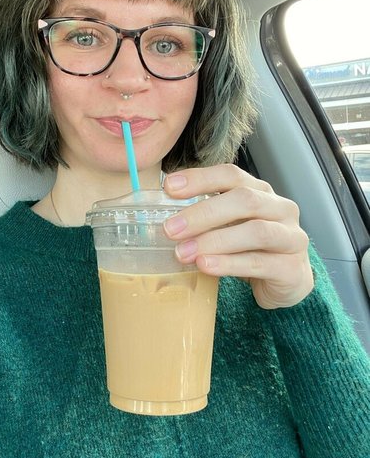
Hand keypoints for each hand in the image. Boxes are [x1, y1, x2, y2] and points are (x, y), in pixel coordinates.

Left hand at [163, 164, 313, 309]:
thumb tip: (164, 216)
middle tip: (170, 229)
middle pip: (244, 200)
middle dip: (203, 213)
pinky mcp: (292, 269)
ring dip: (215, 241)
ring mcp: (291, 238)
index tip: (169, 187)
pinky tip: (206, 266)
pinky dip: (229, 264)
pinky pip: (260, 263)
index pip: (231, 175)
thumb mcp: (229, 227)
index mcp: (261, 192)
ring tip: (184, 253)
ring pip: (256, 232)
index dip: (200, 178)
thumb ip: (206, 217)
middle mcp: (281, 209)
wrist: (286, 282)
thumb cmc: (251, 249)